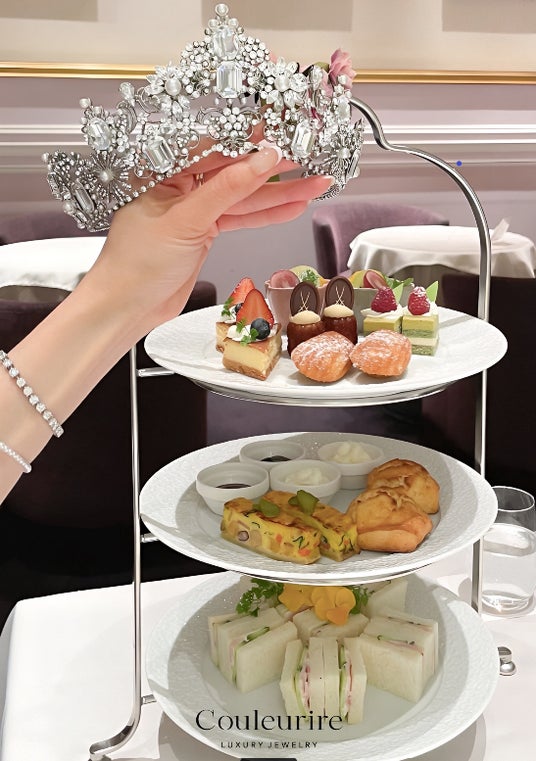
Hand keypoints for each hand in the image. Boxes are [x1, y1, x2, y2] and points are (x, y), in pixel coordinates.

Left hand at [93, 145, 332, 332]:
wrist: (127, 307)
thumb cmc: (135, 263)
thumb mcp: (184, 220)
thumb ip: (225, 190)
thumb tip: (260, 160)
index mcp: (166, 170)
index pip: (217, 147)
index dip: (253, 142)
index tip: (285, 134)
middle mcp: (181, 186)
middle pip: (236, 171)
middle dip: (275, 168)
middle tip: (310, 157)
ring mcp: (195, 211)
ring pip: (244, 198)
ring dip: (280, 193)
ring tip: (315, 183)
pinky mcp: (205, 233)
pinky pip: (242, 219)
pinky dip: (267, 215)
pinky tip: (293, 206)